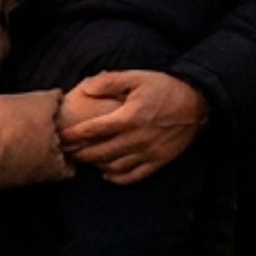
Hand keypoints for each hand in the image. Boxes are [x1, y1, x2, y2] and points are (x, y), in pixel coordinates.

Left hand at [58, 71, 205, 183]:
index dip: (73, 135)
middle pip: (100, 152)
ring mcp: (150, 152)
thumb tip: (85, 89)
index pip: (93, 130)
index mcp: (130, 117)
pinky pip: (135, 176)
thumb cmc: (162, 87)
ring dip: (96, 165)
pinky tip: (106, 174)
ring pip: (115, 166)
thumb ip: (109, 82)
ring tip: (82, 160)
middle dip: (79, 153)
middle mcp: (138, 138)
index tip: (59, 136)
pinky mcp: (160, 161)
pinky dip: (118, 178)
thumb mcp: (135, 77)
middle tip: (64, 151)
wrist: (196, 101)